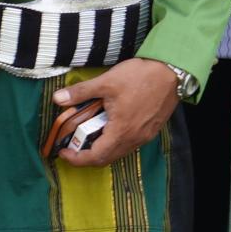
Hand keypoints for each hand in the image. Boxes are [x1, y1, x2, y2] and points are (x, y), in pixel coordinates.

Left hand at [47, 57, 184, 168]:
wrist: (172, 72)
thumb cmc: (142, 77)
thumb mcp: (107, 82)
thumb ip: (81, 92)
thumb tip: (58, 98)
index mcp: (121, 131)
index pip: (95, 157)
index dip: (76, 159)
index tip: (64, 152)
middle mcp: (134, 139)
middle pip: (107, 159)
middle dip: (86, 156)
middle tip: (73, 146)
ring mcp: (144, 136)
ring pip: (119, 152)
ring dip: (102, 149)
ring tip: (89, 135)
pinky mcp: (151, 130)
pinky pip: (129, 144)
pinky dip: (115, 142)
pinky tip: (110, 127)